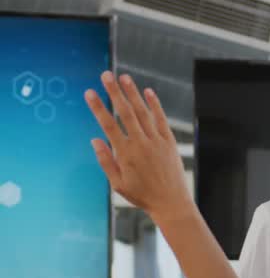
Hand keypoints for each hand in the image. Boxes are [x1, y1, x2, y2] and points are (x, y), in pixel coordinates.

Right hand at [85, 72, 193, 225]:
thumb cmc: (142, 195)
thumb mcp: (117, 183)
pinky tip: (147, 92)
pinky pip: (161, 120)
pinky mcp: (170, 142)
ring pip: (143, 113)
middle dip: (115, 92)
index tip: (89, 92)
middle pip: (126, 112)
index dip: (98, 107)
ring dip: (133, 93)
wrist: (172, 202)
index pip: (108, 125)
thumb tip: (95, 139)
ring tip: (124, 78)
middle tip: (106, 75)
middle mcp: (142, 144)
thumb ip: (105, 160)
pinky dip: (155, 105)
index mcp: (125, 154)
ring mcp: (157, 141)